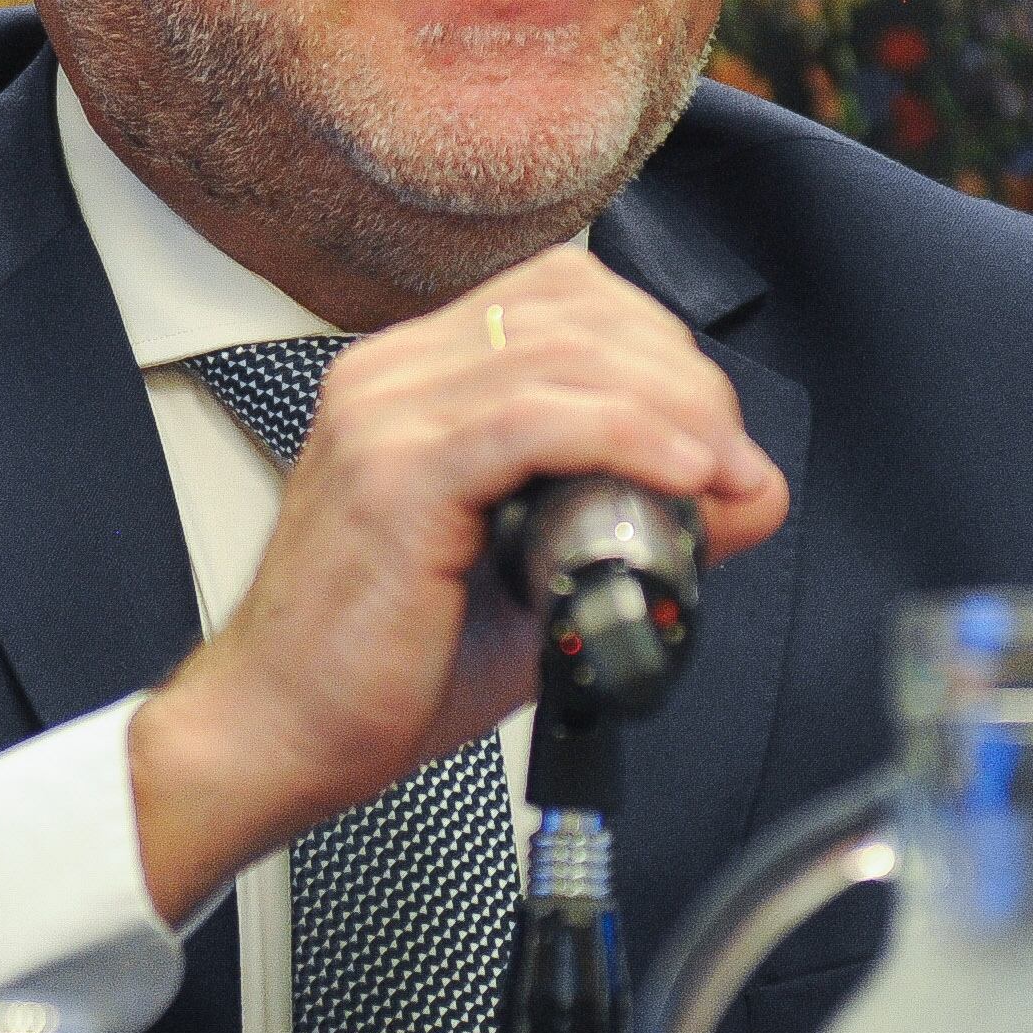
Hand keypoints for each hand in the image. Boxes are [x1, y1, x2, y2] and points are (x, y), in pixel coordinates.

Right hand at [125, 248, 789, 921]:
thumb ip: (638, 524)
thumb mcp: (538, 577)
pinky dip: (626, 437)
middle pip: (576, 312)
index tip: (713, 429)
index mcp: (413, 380)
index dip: (656, 347)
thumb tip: (751, 492)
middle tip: (731, 461)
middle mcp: (391, 377)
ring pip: (564, 356)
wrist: (281, 734)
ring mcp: (384, 416)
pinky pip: (533, 420)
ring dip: (671, 408)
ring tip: (721, 474)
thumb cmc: (385, 666)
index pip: (561, 297)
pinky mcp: (394, 474)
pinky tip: (681, 474)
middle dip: (680, 379)